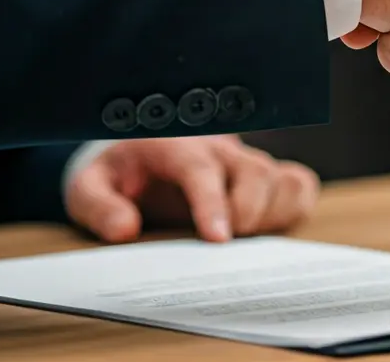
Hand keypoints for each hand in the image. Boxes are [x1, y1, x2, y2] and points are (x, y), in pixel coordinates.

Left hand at [64, 135, 318, 242]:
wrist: (142, 151)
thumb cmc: (119, 173)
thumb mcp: (90, 185)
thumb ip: (100, 206)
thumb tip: (125, 231)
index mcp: (176, 146)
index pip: (201, 169)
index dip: (213, 203)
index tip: (218, 239)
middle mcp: (219, 149)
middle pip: (254, 170)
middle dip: (249, 210)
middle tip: (227, 243)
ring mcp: (246, 161)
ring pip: (280, 177)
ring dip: (273, 212)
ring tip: (249, 237)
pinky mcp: (266, 176)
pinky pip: (299, 183)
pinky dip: (296, 205)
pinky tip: (272, 227)